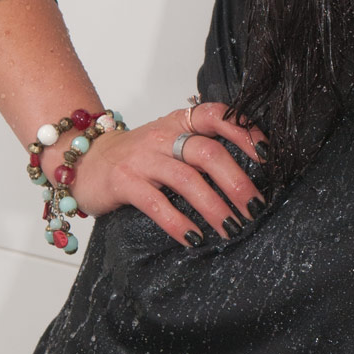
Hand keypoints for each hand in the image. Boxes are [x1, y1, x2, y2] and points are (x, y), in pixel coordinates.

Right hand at [65, 101, 266, 243]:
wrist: (84, 159)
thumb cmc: (139, 156)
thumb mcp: (171, 141)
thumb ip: (202, 147)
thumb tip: (252, 173)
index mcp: (180, 122)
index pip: (217, 116)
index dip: (245, 132)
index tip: (268, 155)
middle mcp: (163, 136)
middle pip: (208, 152)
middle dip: (237, 181)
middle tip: (255, 207)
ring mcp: (142, 158)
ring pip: (186, 179)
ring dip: (214, 206)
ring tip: (232, 228)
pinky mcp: (123, 181)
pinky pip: (156, 203)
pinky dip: (178, 222)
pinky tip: (194, 237)